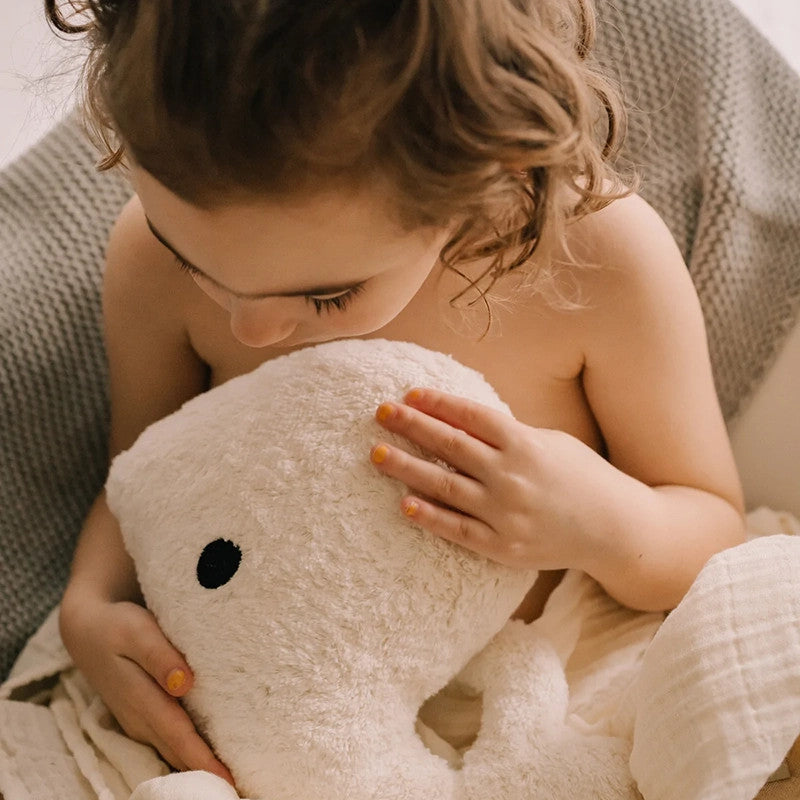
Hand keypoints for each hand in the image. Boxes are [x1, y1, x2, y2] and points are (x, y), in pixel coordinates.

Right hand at [59, 593, 233, 784]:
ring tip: (230, 779)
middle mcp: (140, 718)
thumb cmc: (117, 625)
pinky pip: (169, 741)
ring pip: (173, 751)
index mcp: (141, 699)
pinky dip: (188, 753)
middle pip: (178, 752)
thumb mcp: (137, 630)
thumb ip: (160, 656)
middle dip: (205, 773)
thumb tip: (183, 683)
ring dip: (197, 766)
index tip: (226, 780)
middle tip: (236, 786)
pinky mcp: (143, 717)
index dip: (202, 760)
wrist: (86, 629)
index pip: (179, 735)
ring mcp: (140, 721)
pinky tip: (209, 756)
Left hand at [369, 387, 622, 571]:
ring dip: (406, 467)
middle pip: (450, 445)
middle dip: (411, 426)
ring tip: (376, 453)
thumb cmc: (581, 476)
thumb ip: (507, 434)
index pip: (470, 416)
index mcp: (525, 443)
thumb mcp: (550, 442)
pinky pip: (457, 529)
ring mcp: (505, 513)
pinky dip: (429, 516)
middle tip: (380, 412)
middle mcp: (511, 475)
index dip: (437, 403)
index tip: (408, 394)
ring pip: (444, 485)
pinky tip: (403, 503)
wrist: (614, 529)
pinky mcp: (503, 546)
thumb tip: (459, 419)